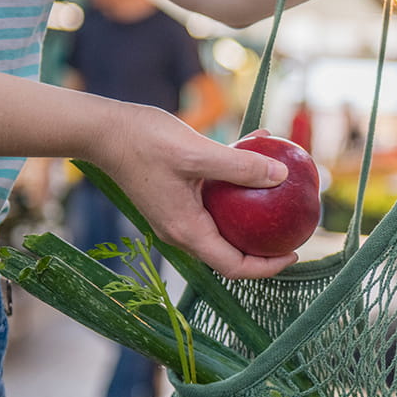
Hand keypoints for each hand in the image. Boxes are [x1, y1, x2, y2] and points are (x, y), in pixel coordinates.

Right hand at [90, 105, 297, 278]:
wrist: (102, 130)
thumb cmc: (144, 141)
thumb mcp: (197, 153)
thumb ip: (240, 166)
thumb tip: (282, 176)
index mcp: (187, 230)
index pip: (234, 266)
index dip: (267, 266)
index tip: (294, 253)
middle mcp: (182, 230)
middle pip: (231, 251)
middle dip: (264, 245)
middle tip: (292, 228)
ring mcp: (178, 214)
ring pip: (224, 224)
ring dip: (252, 211)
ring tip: (280, 192)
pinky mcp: (176, 196)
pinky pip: (214, 199)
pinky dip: (235, 184)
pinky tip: (256, 151)